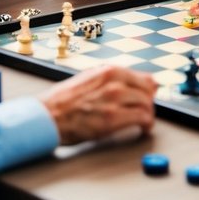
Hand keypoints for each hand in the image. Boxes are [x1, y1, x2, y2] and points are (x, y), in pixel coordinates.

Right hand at [40, 65, 157, 144]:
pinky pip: (141, 118)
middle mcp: (114, 82)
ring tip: (144, 121)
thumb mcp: (90, 79)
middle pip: (148, 91)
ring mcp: (114, 99)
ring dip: (148, 115)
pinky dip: (146, 124)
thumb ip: (113, 80)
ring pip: (147, 104)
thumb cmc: (64, 100)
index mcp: (109, 71)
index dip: (149, 90)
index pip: (145, 78)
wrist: (48, 115)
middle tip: (145, 112)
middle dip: (149, 103)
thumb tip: (132, 83)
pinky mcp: (112, 118)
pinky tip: (142, 128)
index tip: (149, 97)